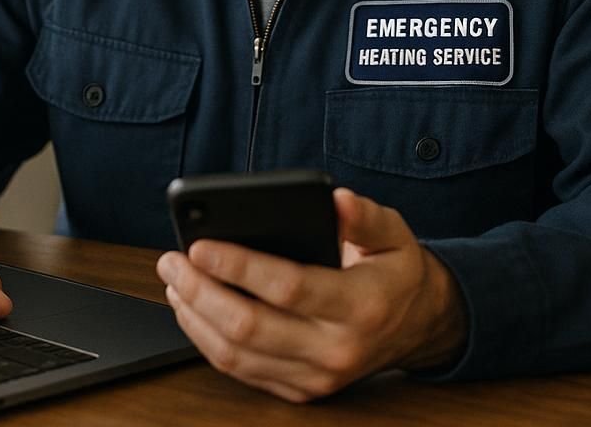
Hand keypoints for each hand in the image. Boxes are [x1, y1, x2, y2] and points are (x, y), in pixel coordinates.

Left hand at [155, 186, 466, 402]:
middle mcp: (337, 349)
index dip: (238, 266)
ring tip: (173, 282)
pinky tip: (192, 310)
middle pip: (250, 327)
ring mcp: (317, 376)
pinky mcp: (301, 390)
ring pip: (237, 356)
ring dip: (195, 317)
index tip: (200, 245)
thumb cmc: (397, 273)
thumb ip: (366, 217)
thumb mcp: (395, 235)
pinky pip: (242, 371)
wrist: (420, 326)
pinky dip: (207, 341)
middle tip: (171, 260)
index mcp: (361, 306)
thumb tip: (337, 200)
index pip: (288, 288)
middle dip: (200, 291)